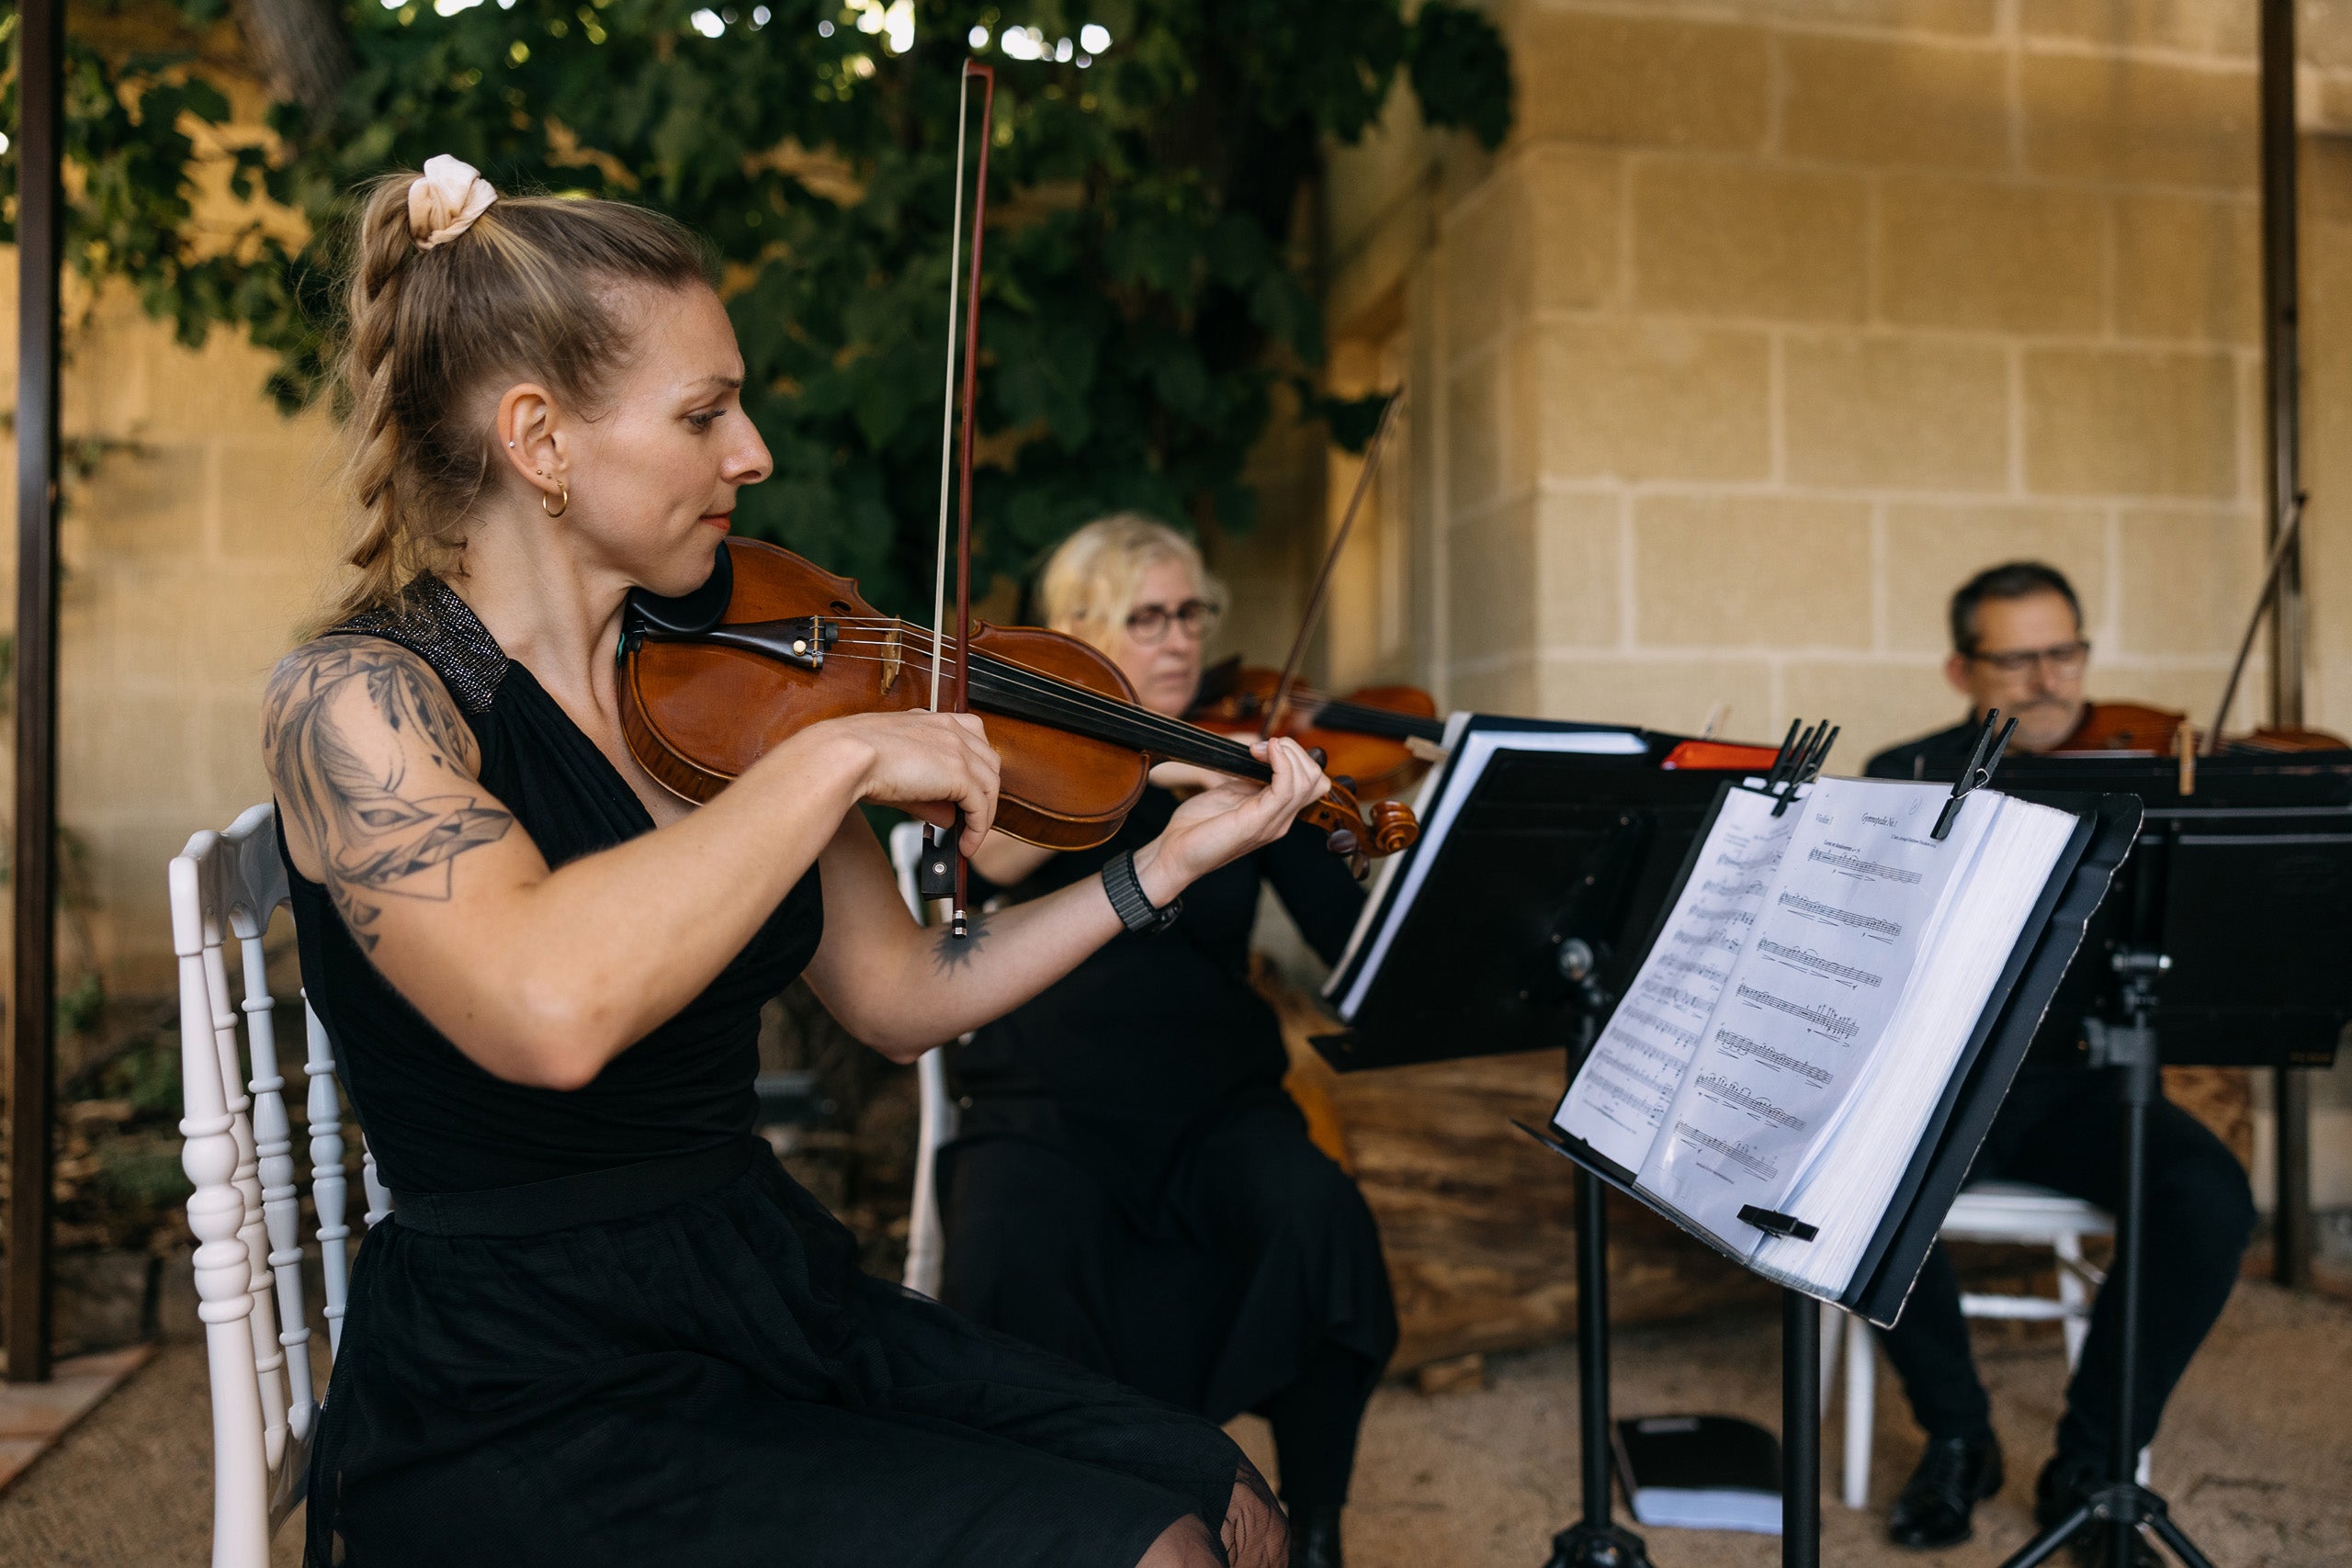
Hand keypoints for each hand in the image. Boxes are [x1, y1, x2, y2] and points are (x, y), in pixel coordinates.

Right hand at [807, 711, 999, 854]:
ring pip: (990, 785)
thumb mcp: (898, 776)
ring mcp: (957, 748)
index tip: (968, 792)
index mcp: (932, 720)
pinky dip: (977, 830)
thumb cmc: (854, 760)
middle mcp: (949, 729)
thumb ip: (928, 796)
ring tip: (968, 840)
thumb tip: (949, 818)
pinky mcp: (959, 773)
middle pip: (988, 762)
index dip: (975, 768)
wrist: (844, 756)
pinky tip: (965, 845)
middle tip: (970, 820)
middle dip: (984, 792)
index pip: (971, 739)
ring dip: (983, 816)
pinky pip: (981, 806)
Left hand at [1134, 737, 1328, 903]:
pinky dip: (1280, 763)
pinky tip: (1263, 752)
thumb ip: (1251, 778)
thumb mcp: (1229, 792)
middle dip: (1295, 751)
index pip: (1312, 782)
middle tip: (1262, 747)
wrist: (1175, 853)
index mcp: (1276, 813)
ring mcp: (1272, 823)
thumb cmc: (1197, 825)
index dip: (1295, 757)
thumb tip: (1263, 755)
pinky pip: (1286, 788)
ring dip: (1286, 753)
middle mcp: (1281, 820)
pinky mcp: (1258, 822)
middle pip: (1316, 780)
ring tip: (1259, 749)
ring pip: (1307, 781)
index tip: (1264, 747)